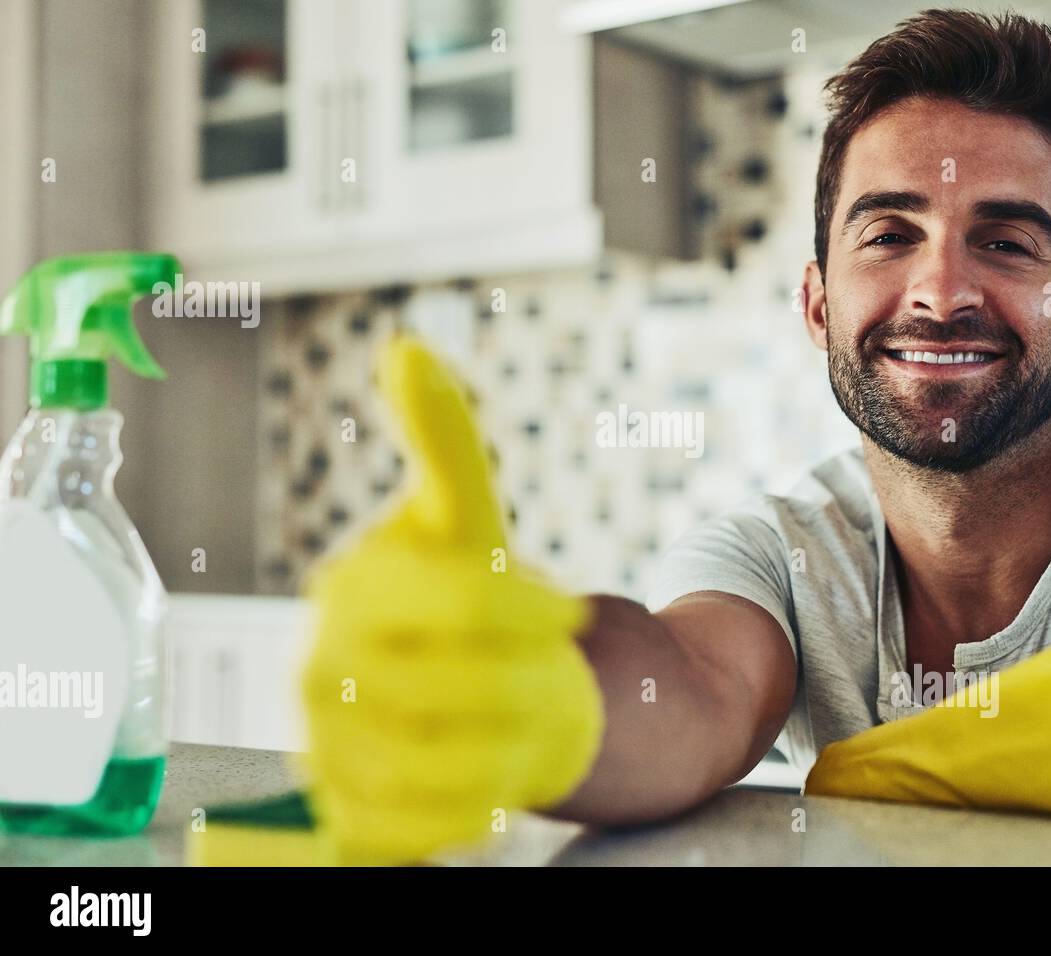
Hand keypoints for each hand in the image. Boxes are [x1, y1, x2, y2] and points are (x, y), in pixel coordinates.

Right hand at [296, 336, 603, 863]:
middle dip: (523, 679)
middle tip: (548, 670)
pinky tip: (498, 778)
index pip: (452, 599)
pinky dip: (474, 808)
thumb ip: (441, 439)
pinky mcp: (349, 814)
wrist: (457, 689)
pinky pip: (415, 830)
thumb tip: (406, 346)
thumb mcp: (464, 519)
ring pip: (443, 767)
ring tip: (528, 718)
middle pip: (451, 689)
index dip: (526, 606)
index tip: (573, 611)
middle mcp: (323, 671)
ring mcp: (329, 749)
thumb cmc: (468, 600)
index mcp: (353, 591)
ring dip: (514, 742)